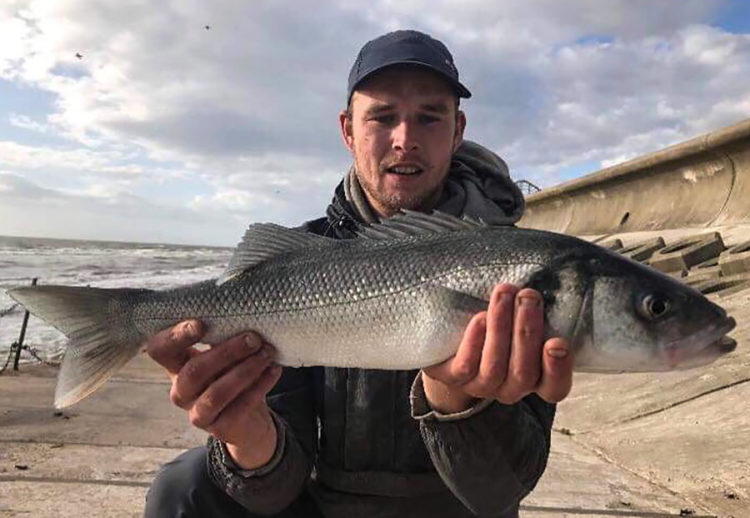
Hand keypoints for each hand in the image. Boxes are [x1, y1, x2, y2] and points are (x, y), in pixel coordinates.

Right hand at [146, 320, 282, 468]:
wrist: (249, 419)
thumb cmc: (233, 374)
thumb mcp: (225, 354)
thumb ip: (223, 337)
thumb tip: (243, 311)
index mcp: (176, 366)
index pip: (159, 350)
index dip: (175, 337)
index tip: (200, 324)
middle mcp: (180, 391)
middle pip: (194, 371)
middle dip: (226, 352)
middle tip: (254, 338)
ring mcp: (197, 412)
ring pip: (216, 393)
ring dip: (245, 370)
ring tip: (267, 354)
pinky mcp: (219, 428)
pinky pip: (239, 407)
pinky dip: (259, 386)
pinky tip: (273, 370)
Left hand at [422, 284, 572, 413]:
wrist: (454, 344)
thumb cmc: (499, 327)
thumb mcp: (521, 322)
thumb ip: (537, 315)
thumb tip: (545, 284)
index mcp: (535, 379)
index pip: (555, 387)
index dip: (558, 369)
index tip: (558, 342)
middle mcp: (511, 388)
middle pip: (523, 372)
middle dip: (526, 331)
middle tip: (528, 296)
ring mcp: (481, 386)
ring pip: (494, 366)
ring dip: (501, 327)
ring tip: (504, 294)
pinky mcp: (454, 378)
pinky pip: (465, 366)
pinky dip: (474, 341)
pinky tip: (480, 317)